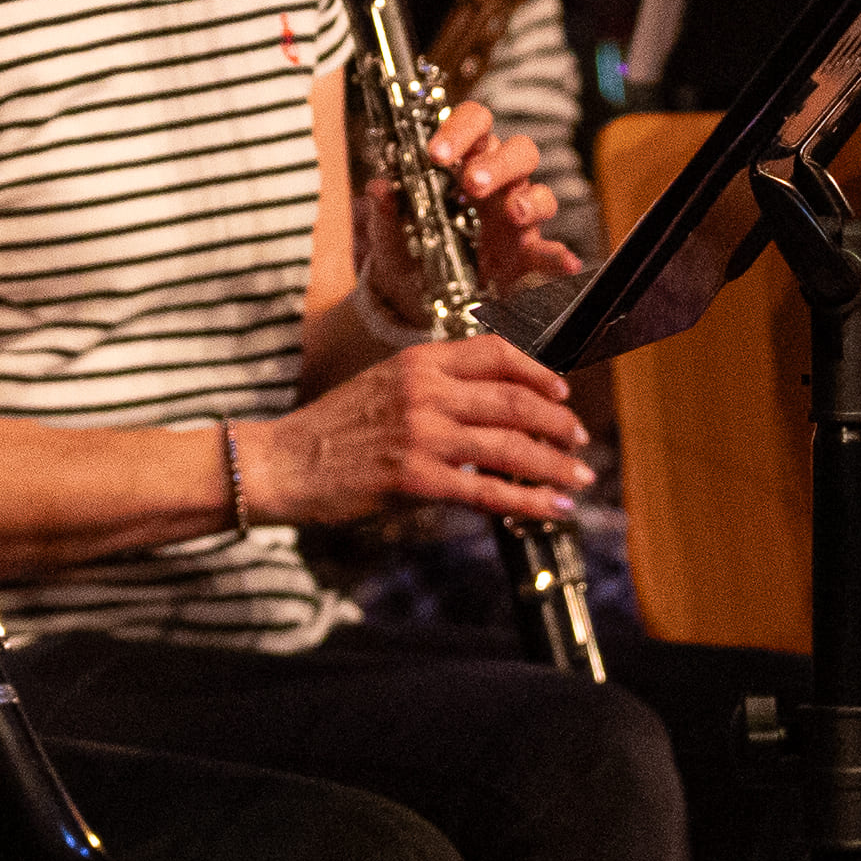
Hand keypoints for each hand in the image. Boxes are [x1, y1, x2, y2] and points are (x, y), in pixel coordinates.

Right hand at [260, 334, 592, 527]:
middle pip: (513, 399)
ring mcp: (421, 435)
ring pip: (510, 445)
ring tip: (578, 476)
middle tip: (578, 439)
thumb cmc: (331, 429)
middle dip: (556, 422)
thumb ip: (431, 387)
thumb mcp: (382, 385)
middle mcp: (424, 391)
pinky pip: (486, 491)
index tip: (560, 391)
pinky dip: (528, 500)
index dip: (536, 371)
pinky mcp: (415, 479)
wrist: (283, 462)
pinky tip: (551, 508)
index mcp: (418, 361)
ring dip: (554, 463)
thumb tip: (486, 408)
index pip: (494, 352)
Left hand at [364, 99, 580, 305]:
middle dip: (498, 164)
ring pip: (540, 192)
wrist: (417, 301)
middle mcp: (497, 184)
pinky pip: (548, 249)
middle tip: (471, 183)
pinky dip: (558, 254)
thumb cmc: (409, 253)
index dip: (461, 129)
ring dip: (529, 200)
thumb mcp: (390, 236)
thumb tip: (378, 188)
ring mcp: (515, 218)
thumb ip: (386, 213)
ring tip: (512, 215)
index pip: (476, 125)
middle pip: (518, 151)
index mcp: (463, 164)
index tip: (437, 153)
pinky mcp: (525, 255)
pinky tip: (566, 262)